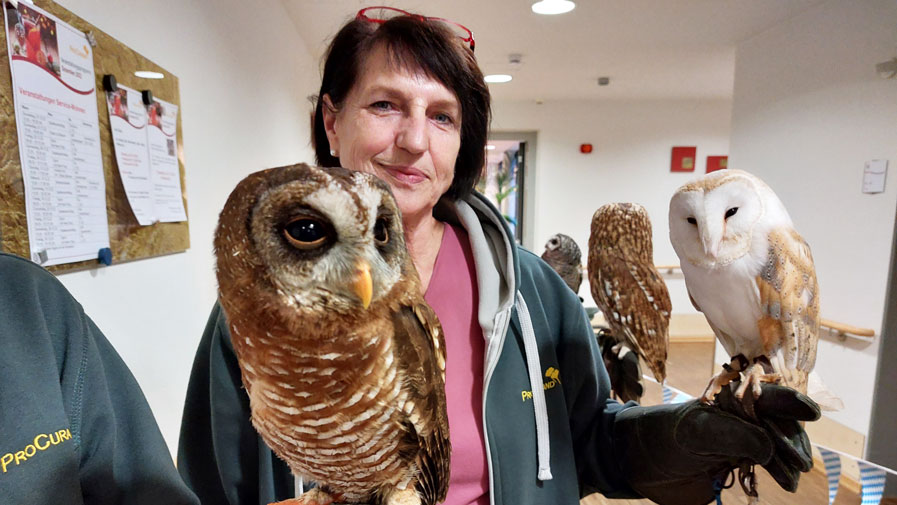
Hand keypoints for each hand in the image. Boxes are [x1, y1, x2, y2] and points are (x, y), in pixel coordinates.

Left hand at [613, 383, 819, 504]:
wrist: (640, 463)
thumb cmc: (664, 437)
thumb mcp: (699, 432)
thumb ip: (735, 436)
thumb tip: (769, 448)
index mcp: (729, 396)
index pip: (766, 394)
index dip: (790, 401)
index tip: (811, 412)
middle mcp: (739, 413)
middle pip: (779, 420)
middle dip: (792, 438)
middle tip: (799, 460)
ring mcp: (741, 436)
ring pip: (777, 443)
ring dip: (789, 458)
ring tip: (793, 474)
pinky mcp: (738, 459)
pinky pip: (768, 462)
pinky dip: (780, 471)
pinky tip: (787, 482)